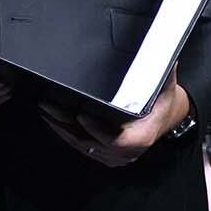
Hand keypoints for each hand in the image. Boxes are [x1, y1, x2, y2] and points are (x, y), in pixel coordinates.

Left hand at [42, 77, 188, 166]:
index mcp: (142, 137)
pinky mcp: (106, 156)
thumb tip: (164, 53)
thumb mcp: (166, 87)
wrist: (166, 118)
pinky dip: (66, 134)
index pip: (116, 141)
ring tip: (44, 110)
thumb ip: (163, 71)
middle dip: (66, 124)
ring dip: (61, 129)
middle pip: (90, 143)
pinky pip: (82, 148)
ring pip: (82, 146)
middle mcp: (128, 152)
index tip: (80, 115)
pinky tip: (53, 120)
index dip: (96, 130)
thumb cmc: (163, 102)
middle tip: (48, 106)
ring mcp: (115, 157)